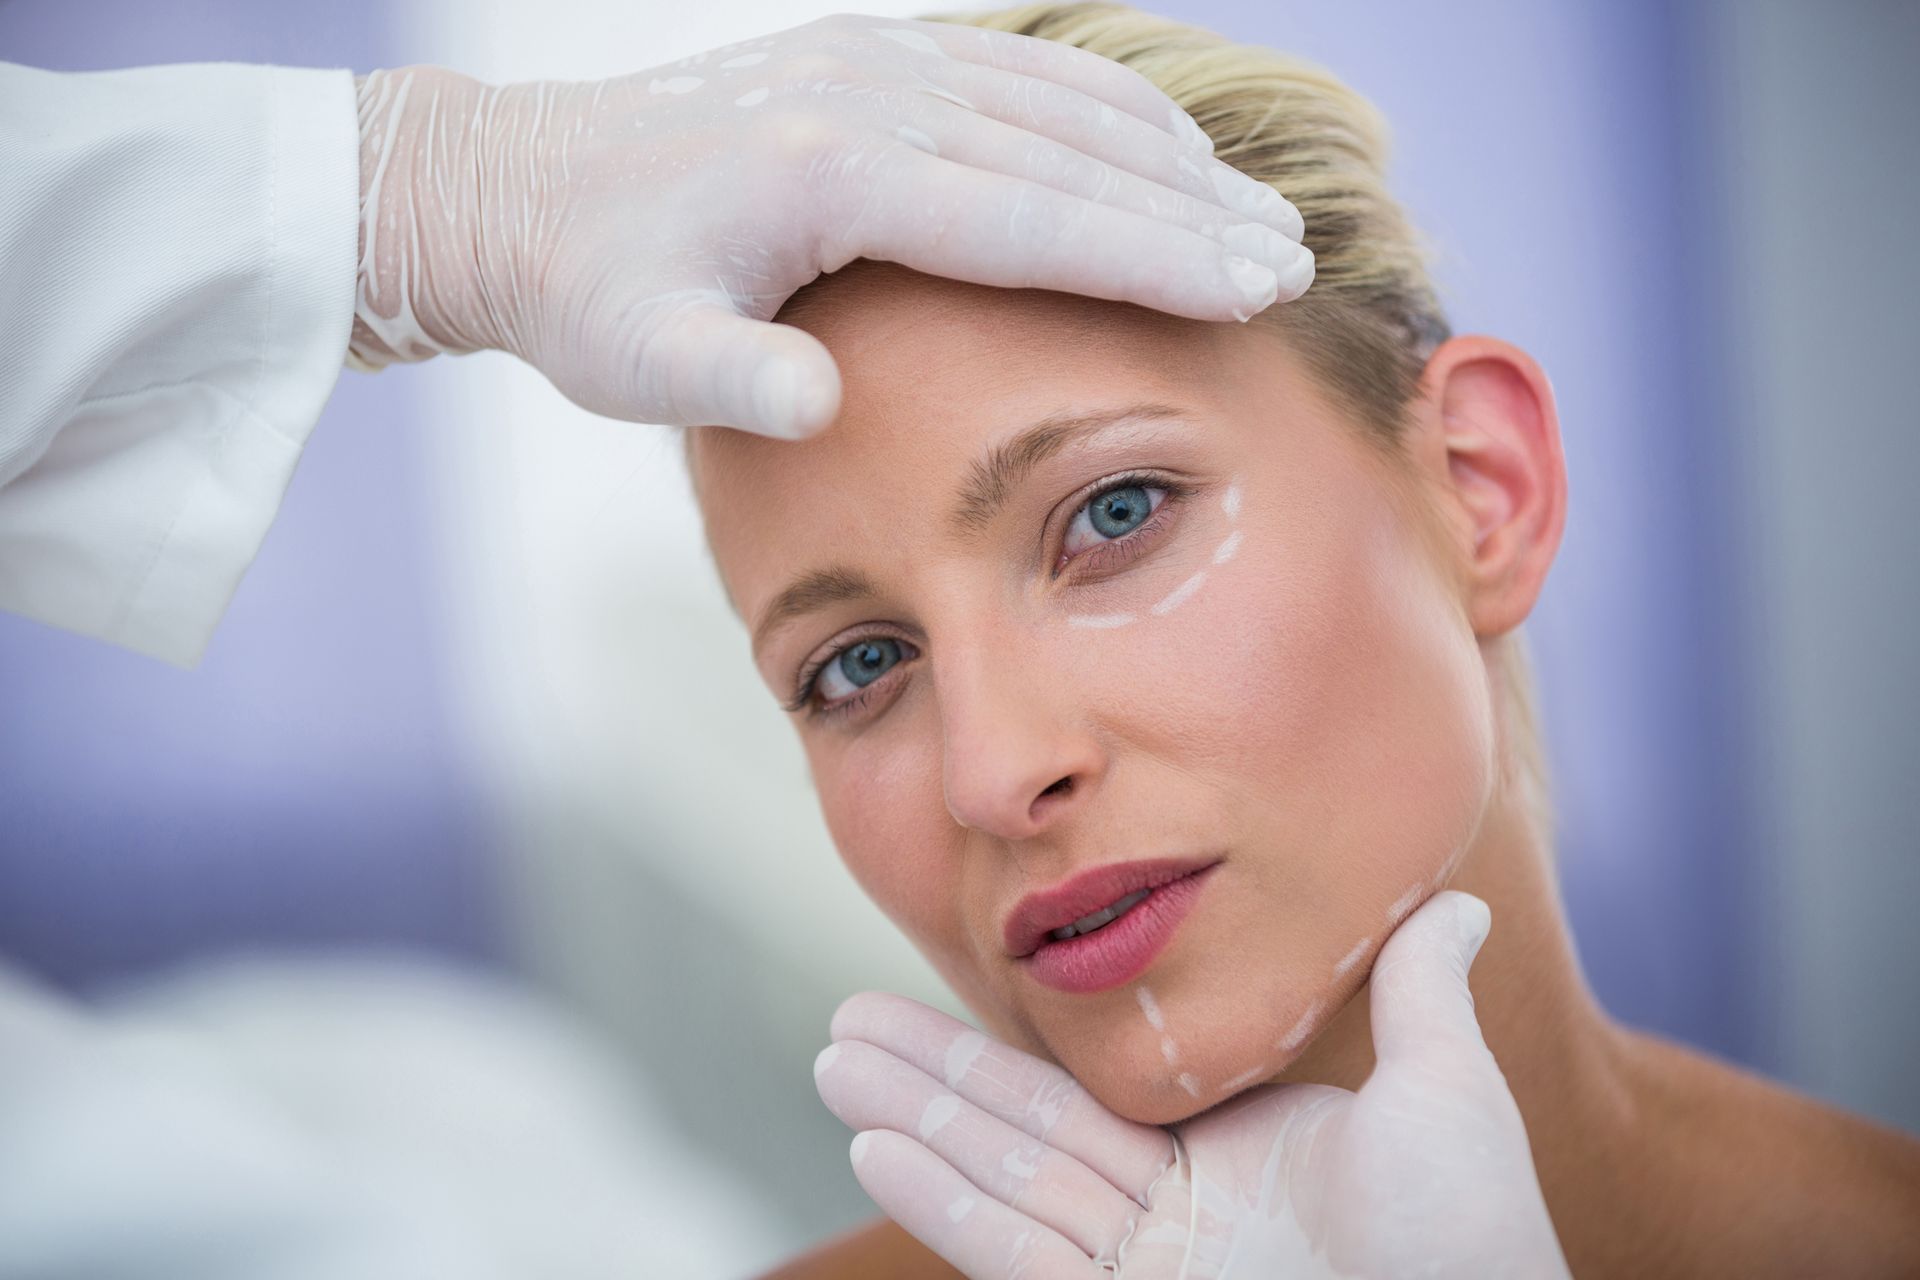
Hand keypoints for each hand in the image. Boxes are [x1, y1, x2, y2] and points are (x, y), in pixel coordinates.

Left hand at [348, 14, 1312, 438]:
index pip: (1033, 217)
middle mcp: (867, 96)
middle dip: (1193, 210)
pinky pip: (1012, 69)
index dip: (1154, 255)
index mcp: (830, 172)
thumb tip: (815, 405)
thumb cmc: (587, 294)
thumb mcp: (637, 359)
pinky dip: (1098, 106)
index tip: (1254, 287)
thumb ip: (726, 382)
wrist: (517, 193)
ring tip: (1256, 209)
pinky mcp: (863, 58)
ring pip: (1056, 101)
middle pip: (1070, 153)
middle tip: (1294, 259)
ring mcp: (869, 63)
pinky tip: (1153, 142)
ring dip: (1165, 157)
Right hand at [814, 891, 1569, 1278]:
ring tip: (832, 1065)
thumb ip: (1418, 994)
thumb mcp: (1442, 1094)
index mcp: (1222, 1161)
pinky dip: (945, 1205)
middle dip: (928, 1077)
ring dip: (914, 1124)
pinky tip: (878, 1149)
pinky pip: (1021, 1256)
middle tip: (839, 1026)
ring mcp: (1143, 1274)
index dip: (1003, 1051)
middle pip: (1021, 1133)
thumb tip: (1456, 898)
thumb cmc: (1477, 1238)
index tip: (949, 998)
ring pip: (1005, 1183)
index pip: (1087, 1097)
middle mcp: (1169, 1219)